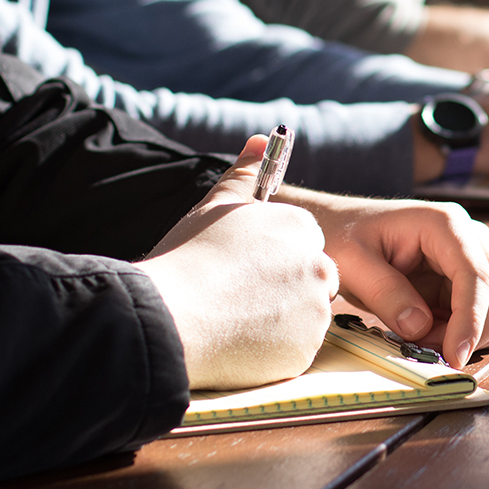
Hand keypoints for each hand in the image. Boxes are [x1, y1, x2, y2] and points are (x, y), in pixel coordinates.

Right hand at [136, 136, 338, 389]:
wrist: (170, 317)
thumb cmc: (188, 258)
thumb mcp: (215, 206)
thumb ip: (245, 174)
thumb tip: (262, 139)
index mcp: (300, 228)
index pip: (303, 243)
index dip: (273, 259)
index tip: (245, 270)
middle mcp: (318, 266)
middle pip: (312, 279)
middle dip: (283, 289)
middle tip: (239, 298)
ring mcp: (316, 310)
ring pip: (305, 316)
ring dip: (280, 319)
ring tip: (234, 319)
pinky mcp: (306, 350)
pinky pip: (297, 349)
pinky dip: (274, 349)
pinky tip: (239, 342)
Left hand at [278, 189, 488, 368]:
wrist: (341, 228)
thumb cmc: (344, 236)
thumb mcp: (352, 263)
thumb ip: (385, 293)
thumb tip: (420, 327)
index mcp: (445, 224)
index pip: (476, 275)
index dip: (471, 320)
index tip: (454, 356)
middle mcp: (470, 237)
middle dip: (472, 332)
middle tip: (426, 350)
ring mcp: (474, 258)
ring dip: (470, 336)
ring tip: (423, 338)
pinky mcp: (468, 281)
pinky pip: (488, 315)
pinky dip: (470, 335)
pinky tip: (435, 335)